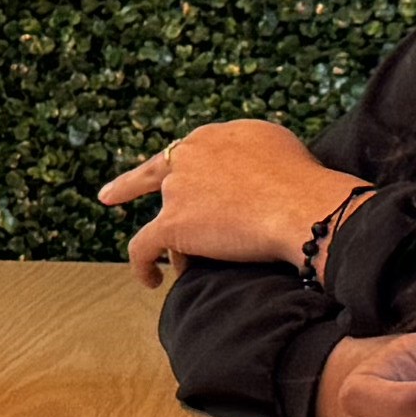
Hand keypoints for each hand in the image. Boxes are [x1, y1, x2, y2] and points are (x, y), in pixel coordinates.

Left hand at [94, 120, 347, 287]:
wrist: (300, 205)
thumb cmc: (303, 180)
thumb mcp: (277, 145)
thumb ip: (249, 152)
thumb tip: (248, 166)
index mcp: (213, 136)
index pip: (187, 152)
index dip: (180, 168)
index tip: (172, 175)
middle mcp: (189, 154)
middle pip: (160, 175)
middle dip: (134, 185)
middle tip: (112, 195)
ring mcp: (177, 189)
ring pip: (162, 218)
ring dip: (174, 241)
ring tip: (183, 263)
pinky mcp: (172, 223)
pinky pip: (144, 248)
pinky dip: (142, 265)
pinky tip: (151, 280)